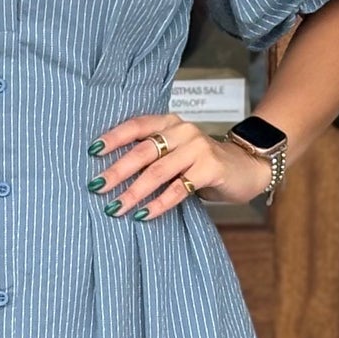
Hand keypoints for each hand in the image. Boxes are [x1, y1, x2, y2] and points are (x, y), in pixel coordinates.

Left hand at [90, 111, 274, 218]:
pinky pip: (179, 189)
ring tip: (116, 207)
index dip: (113, 137)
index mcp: (170, 123)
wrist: (247, 167)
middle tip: (97, 187)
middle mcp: (183, 131)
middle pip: (143, 150)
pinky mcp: (211, 168)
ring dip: (134, 192)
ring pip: (158, 171)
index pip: (136, 125)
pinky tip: (144, 215)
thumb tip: (110, 174)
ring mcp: (198, 148)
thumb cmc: (203, 162)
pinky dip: (159, 204)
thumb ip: (153, 154)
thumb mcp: (177, 151)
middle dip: (117, 170)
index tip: (92, 152)